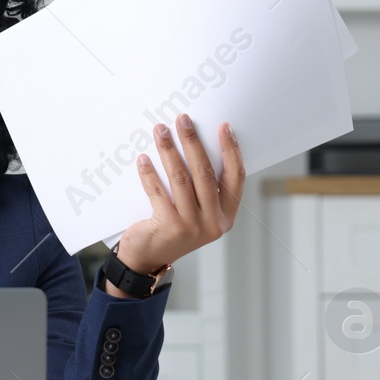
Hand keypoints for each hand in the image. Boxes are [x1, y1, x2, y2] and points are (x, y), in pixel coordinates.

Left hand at [109, 114, 244, 293]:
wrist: (146, 259)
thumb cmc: (171, 229)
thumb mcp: (196, 213)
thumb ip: (201, 189)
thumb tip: (194, 146)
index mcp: (226, 216)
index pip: (235, 178)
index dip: (231, 151)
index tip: (223, 127)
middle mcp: (213, 222)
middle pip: (206, 172)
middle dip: (193, 142)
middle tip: (183, 119)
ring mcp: (192, 226)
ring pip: (181, 178)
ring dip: (169, 150)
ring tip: (160, 131)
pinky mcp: (169, 226)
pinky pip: (158, 191)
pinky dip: (149, 173)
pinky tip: (143, 159)